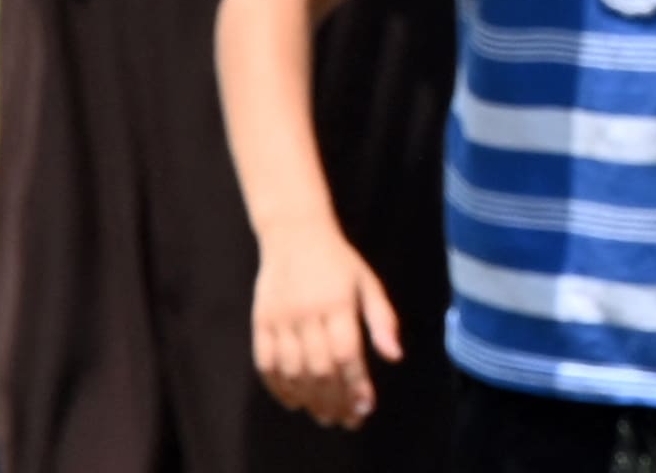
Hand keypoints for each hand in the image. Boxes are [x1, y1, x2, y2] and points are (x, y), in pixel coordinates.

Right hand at [250, 225, 399, 430]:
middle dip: (335, 400)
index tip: (366, 407)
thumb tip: (395, 356)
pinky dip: (278, 387)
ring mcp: (281, 319)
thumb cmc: (338, 262)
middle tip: (346, 420)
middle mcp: (308, 313)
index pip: (347, 354)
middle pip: (320, 369)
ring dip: (309, 399)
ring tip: (325, 415)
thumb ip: (382, 319)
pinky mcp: (260, 322)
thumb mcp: (368, 282)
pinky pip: (265, 363)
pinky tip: (295, 401)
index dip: (356, 385)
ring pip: (292, 371)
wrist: (294, 235)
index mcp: (338, 302)